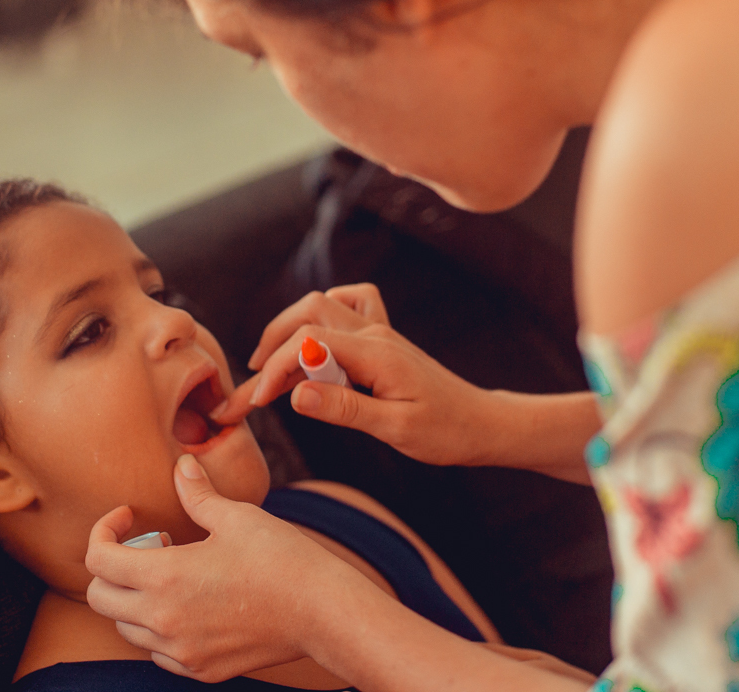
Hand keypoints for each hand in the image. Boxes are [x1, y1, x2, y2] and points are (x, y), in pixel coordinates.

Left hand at [85, 455, 361, 681]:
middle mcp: (164, 621)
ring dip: (134, 597)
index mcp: (165, 577)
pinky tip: (190, 603)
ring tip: (175, 572)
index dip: (105, 530)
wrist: (323, 611)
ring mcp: (181, 650)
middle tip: (152, 544)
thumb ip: (197, 494)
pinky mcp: (201, 669)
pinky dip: (158, 627)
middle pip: (100, 598)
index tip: (129, 516)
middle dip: (113, 566)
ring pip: (126, 627)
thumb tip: (181, 464)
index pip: (98, 560)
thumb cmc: (282, 558)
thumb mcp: (237, 516)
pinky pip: (157, 651)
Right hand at [211, 284, 497, 467]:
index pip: (308, 342)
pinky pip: (351, 306)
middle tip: (256, 384)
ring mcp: (380, 332)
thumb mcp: (395, 429)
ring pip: (323, 306)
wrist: (483, 424)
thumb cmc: (446, 432)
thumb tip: (294, 395)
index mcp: (376, 353)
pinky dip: (324, 316)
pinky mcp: (383, 340)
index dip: (274, 368)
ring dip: (291, 330)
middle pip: (309, 311)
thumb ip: (344, 409)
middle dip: (272, 343)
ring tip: (274, 370)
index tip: (258, 401)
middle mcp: (375, 334)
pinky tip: (316, 346)